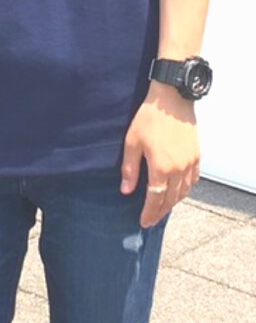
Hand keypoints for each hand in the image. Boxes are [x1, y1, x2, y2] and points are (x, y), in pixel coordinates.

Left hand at [121, 82, 200, 227]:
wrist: (172, 100)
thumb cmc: (149, 119)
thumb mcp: (132, 143)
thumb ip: (130, 169)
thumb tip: (126, 190)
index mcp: (161, 167)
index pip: (155, 198)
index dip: (149, 212)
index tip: (144, 222)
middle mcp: (179, 168)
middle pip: (170, 199)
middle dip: (160, 212)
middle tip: (152, 220)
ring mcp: (190, 162)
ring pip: (184, 191)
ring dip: (173, 203)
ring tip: (162, 209)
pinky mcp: (196, 155)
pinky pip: (193, 180)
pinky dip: (185, 190)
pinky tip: (178, 192)